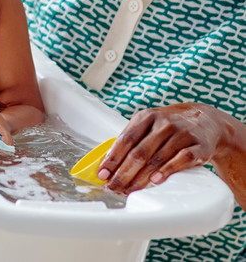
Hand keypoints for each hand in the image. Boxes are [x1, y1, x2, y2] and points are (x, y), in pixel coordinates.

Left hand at [98, 103, 226, 193]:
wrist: (205, 120)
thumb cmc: (170, 127)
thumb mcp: (149, 125)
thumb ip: (132, 140)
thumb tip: (109, 162)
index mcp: (147, 117)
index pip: (126, 139)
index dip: (113, 158)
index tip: (103, 173)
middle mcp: (163, 123)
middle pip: (139, 152)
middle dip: (123, 172)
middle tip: (113, 187)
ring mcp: (181, 134)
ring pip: (157, 158)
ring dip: (141, 177)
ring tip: (129, 190)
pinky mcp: (199, 146)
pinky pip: (181, 159)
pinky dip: (167, 171)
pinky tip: (156, 181)